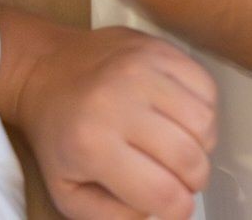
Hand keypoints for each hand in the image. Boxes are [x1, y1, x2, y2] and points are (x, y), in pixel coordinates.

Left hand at [13, 24, 216, 219]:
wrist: (45, 70)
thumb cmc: (57, 131)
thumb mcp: (66, 191)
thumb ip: (111, 216)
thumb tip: (155, 212)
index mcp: (93, 145)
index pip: (162, 192)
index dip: (178, 209)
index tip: (176, 208)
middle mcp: (119, 102)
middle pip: (189, 158)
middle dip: (194, 180)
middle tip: (181, 179)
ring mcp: (142, 69)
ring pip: (205, 122)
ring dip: (201, 144)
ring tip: (181, 146)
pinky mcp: (158, 48)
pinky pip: (207, 87)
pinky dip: (204, 110)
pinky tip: (182, 117)